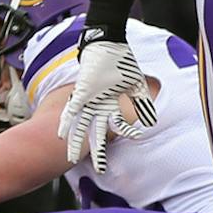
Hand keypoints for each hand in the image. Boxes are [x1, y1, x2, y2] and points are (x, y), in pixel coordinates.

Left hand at [59, 31, 156, 174]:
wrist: (108, 43)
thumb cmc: (120, 62)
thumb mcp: (135, 85)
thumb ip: (142, 103)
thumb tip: (151, 121)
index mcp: (111, 105)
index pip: (116, 126)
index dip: (126, 133)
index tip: (135, 139)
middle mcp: (98, 106)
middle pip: (96, 132)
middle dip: (98, 151)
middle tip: (99, 169)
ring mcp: (88, 100)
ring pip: (80, 126)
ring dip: (76, 142)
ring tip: (71, 159)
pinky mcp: (81, 92)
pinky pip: (71, 110)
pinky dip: (66, 122)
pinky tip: (61, 135)